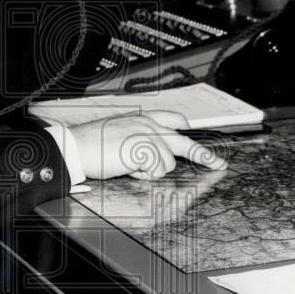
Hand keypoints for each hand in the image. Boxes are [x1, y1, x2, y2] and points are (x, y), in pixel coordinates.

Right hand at [71, 110, 227, 179]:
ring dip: (151, 170)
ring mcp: (148, 136)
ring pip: (168, 162)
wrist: (76, 147)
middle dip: (205, 156)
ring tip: (130, 166)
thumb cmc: (92, 144)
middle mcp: (148, 125)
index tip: (194, 132)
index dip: (185, 127)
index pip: (172, 118)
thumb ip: (139, 140)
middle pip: (184, 141)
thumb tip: (154, 155)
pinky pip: (156, 170)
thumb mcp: (120, 134)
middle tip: (218, 165)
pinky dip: (144, 174)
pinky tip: (128, 168)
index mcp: (142, 119)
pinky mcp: (145, 149)